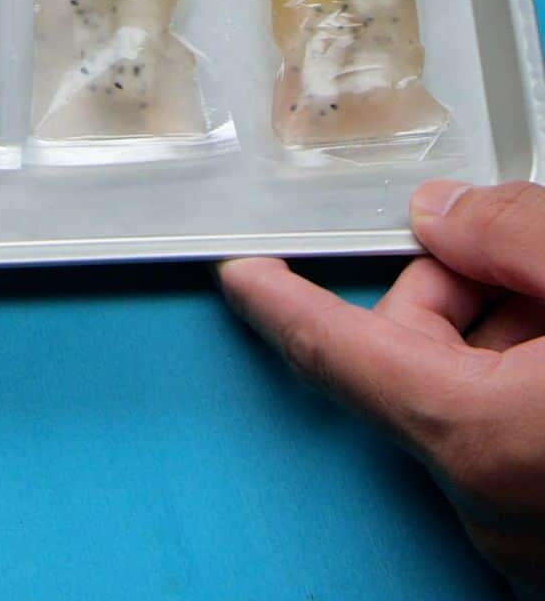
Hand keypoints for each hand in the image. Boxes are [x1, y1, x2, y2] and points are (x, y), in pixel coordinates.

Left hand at [219, 181, 544, 594]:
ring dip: (499, 339)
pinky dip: (523, 391)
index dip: (277, 300)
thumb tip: (444, 215)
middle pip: (412, 360)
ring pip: (466, 401)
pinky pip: (506, 446)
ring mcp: (523, 538)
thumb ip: (508, 235)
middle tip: (513, 253)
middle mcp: (486, 504)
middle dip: (448, 289)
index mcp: (474, 436)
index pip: (333, 351)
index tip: (237, 273)